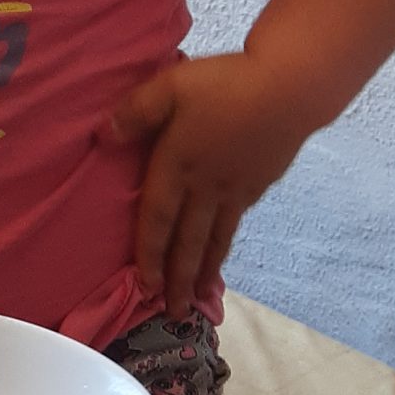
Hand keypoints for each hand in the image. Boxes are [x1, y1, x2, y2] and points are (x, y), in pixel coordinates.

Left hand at [108, 53, 318, 312]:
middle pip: (189, 242)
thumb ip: (136, 111)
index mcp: (179, 166)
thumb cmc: (227, 83)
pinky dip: (225, 244)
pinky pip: (235, 222)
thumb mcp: (170, 86)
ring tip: (199, 296)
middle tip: (174, 311)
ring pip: (216, 238)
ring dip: (205, 270)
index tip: (145, 285)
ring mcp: (236, 190)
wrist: (290, 89)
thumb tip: (104, 136)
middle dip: (180, 279)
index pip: (158, 218)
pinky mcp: (258, 184)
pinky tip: (222, 250)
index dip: (150, 254)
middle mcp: (207, 187)